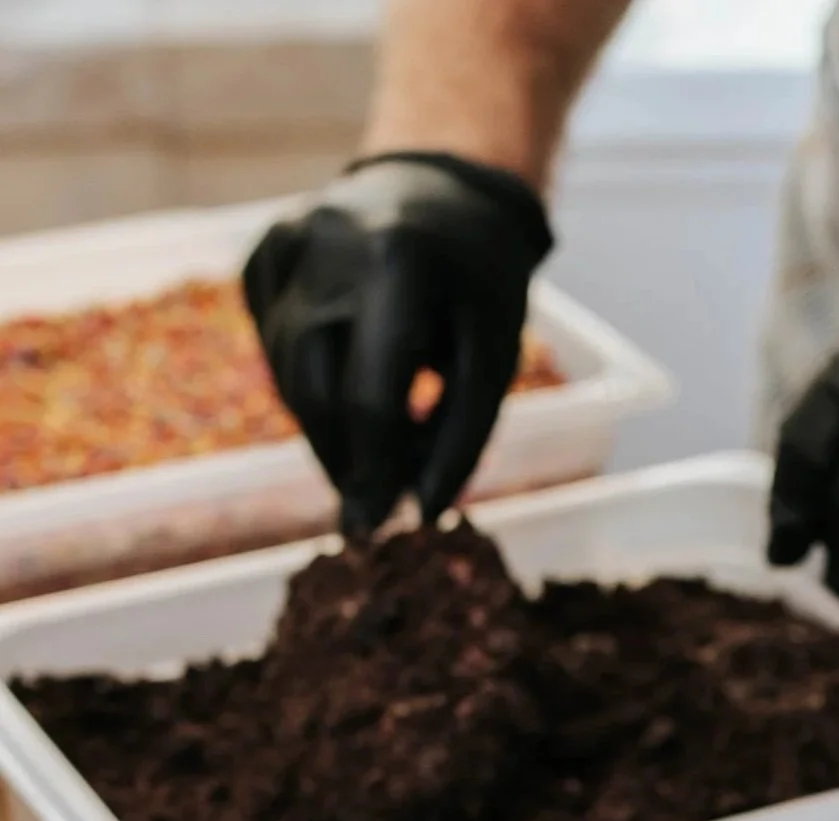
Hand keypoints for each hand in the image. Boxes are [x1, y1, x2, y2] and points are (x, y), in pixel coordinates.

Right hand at [243, 154, 553, 537]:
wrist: (441, 187)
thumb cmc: (479, 283)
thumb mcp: (494, 356)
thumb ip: (460, 438)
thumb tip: (418, 515)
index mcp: (396, 261)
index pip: (368, 396)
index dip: (372, 472)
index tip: (373, 531)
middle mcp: (325, 243)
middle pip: (315, 390)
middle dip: (342, 460)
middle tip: (370, 506)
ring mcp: (283, 242)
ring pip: (288, 374)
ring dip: (327, 428)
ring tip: (373, 444)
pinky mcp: (260, 253)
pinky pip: (274, 344)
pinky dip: (308, 381)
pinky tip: (345, 375)